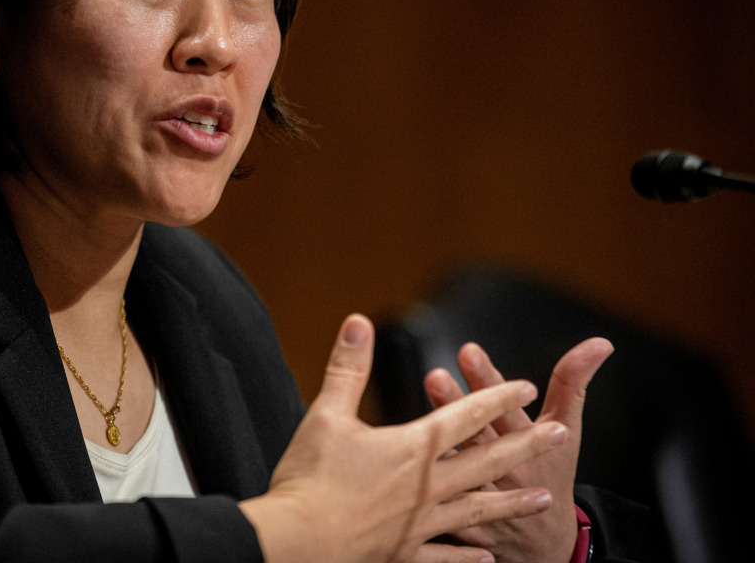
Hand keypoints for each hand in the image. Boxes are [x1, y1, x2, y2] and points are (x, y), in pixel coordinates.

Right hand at [240, 315, 568, 562]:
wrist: (299, 541)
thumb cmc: (311, 478)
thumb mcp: (326, 412)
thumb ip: (349, 367)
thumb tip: (358, 322)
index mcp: (412, 448)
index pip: (465, 416)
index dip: (497, 398)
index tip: (527, 386)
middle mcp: (427, 485)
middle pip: (487, 459)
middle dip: (527, 445)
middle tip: (561, 435)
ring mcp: (420, 523)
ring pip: (479, 509)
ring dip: (514, 502)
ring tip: (547, 499)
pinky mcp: (404, 553)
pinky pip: (447, 554)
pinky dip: (469, 555)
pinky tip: (487, 557)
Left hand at [423, 338, 613, 562]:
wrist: (550, 547)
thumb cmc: (551, 473)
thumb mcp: (568, 429)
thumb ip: (572, 382)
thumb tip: (601, 342)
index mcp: (529, 441)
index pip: (507, 406)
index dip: (489, 380)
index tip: (469, 351)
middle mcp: (508, 469)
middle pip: (479, 436)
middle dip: (458, 406)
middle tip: (434, 376)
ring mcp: (489, 500)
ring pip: (459, 474)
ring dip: (439, 452)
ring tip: (412, 425)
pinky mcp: (470, 529)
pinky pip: (445, 517)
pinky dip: (428, 506)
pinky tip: (407, 488)